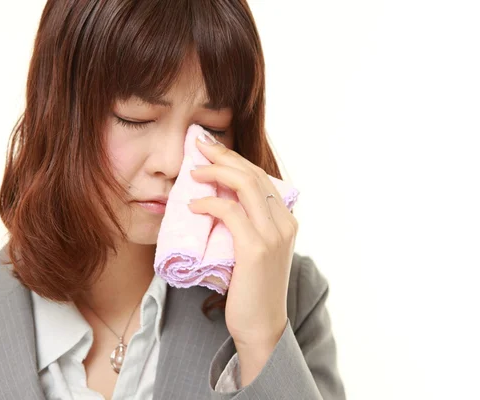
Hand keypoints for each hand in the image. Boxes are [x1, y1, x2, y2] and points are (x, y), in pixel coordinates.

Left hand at [187, 131, 298, 349]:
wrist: (262, 327)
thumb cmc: (253, 290)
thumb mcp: (255, 250)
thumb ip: (246, 225)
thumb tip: (217, 200)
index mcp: (286, 220)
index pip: (260, 177)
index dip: (235, 159)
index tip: (211, 148)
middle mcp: (285, 223)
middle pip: (253, 174)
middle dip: (224, 155)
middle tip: (198, 145)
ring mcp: (273, 235)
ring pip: (245, 185)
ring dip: (215, 173)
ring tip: (193, 171)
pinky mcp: (256, 249)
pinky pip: (230, 213)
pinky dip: (209, 204)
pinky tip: (193, 206)